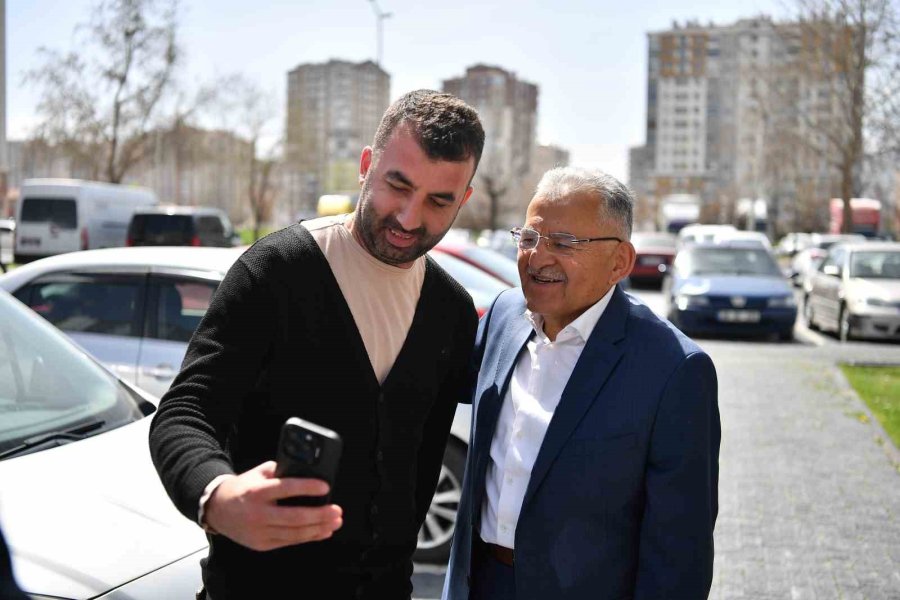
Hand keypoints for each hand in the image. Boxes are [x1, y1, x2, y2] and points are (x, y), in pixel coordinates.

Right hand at [204, 461, 342, 550]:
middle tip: (337, 510)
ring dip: (318, 528)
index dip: (307, 487)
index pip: (285, 488)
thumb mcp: (259, 473)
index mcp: (257, 492)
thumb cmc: (244, 488)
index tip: (325, 487)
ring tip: (335, 522)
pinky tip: (322, 531)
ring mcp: (259, 531)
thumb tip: (308, 472)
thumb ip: (281, 471)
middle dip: (319, 515)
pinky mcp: (262, 544)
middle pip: (294, 517)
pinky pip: (289, 541)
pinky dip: (308, 537)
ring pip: (294, 533)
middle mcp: (257, 513)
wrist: (218, 509)